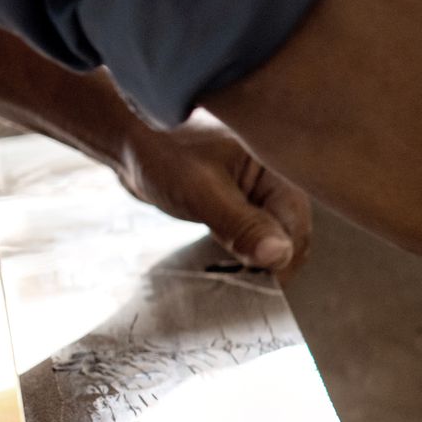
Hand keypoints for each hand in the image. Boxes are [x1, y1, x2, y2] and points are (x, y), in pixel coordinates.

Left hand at [118, 119, 311, 272]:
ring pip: (271, 236)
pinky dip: (243, 249)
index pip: (296, 226)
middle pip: (289, 233)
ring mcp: (258, 191)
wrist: (126, 137)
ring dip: (255, 258)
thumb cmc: (160, 151)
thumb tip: (279, 256)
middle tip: (240, 283)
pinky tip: (224, 259)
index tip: (259, 285)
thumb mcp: (202, 192)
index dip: (282, 259)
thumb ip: (242, 225)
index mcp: (278, 169)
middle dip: (270, 261)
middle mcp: (275, 179)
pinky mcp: (241, 200)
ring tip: (230, 273)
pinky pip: (253, 232)